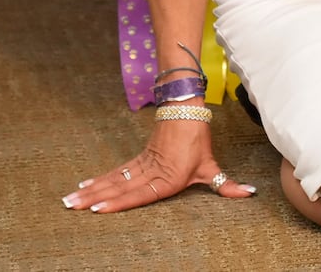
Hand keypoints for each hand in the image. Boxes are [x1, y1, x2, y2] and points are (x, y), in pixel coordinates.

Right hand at [61, 118, 254, 212]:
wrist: (186, 111)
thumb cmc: (198, 140)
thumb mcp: (211, 165)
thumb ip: (226, 185)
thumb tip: (249, 193)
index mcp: (168, 179)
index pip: (140, 194)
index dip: (119, 202)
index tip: (98, 209)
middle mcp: (152, 173)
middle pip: (120, 188)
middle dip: (95, 199)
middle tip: (72, 207)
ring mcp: (142, 165)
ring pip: (114, 179)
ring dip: (92, 190)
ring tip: (71, 199)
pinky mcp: (138, 158)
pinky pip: (117, 170)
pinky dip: (100, 179)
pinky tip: (86, 185)